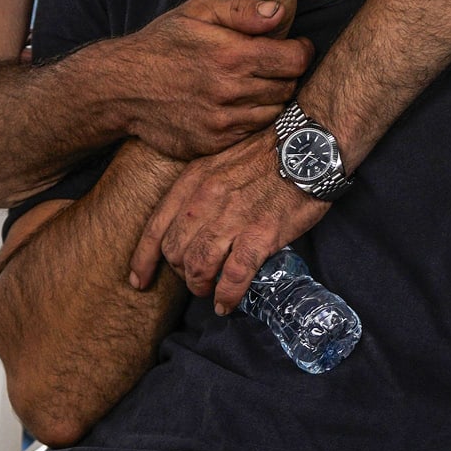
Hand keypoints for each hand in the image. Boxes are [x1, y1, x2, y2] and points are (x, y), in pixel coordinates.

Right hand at [110, 0, 312, 160]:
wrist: (118, 87)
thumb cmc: (162, 43)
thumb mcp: (197, 12)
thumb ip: (242, 11)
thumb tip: (280, 12)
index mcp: (232, 56)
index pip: (296, 60)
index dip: (301, 52)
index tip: (294, 48)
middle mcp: (230, 92)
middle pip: (288, 87)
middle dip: (284, 74)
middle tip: (269, 66)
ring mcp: (222, 122)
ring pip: (274, 112)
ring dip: (269, 99)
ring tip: (250, 84)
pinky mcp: (213, 143)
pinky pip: (251, 132)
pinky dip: (250, 119)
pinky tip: (233, 104)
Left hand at [130, 127, 326, 313]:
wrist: (311, 147)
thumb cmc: (272, 153)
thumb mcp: (222, 160)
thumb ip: (204, 188)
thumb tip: (197, 220)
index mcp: (194, 181)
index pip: (156, 227)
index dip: (143, 260)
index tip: (139, 280)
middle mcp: (206, 201)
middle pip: (175, 252)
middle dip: (181, 273)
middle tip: (195, 279)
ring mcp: (232, 219)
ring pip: (199, 266)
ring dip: (200, 286)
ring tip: (209, 292)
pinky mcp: (260, 235)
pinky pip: (234, 275)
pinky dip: (226, 296)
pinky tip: (226, 304)